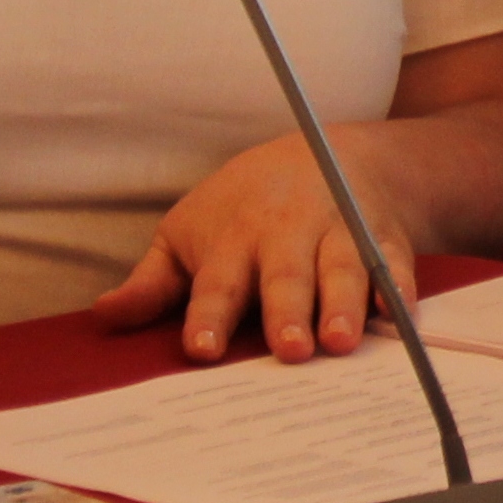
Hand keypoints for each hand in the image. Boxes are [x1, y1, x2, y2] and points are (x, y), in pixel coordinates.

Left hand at [90, 132, 418, 363]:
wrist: (327, 153)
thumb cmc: (242, 207)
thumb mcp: (187, 234)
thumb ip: (151, 284)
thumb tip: (102, 317)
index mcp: (234, 240)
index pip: (218, 284)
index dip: (209, 316)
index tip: (202, 348)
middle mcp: (288, 235)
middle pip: (287, 277)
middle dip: (288, 311)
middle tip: (290, 348)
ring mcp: (340, 233)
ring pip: (345, 270)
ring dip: (345, 303)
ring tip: (342, 340)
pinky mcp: (385, 238)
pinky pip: (396, 263)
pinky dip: (400, 287)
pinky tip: (399, 313)